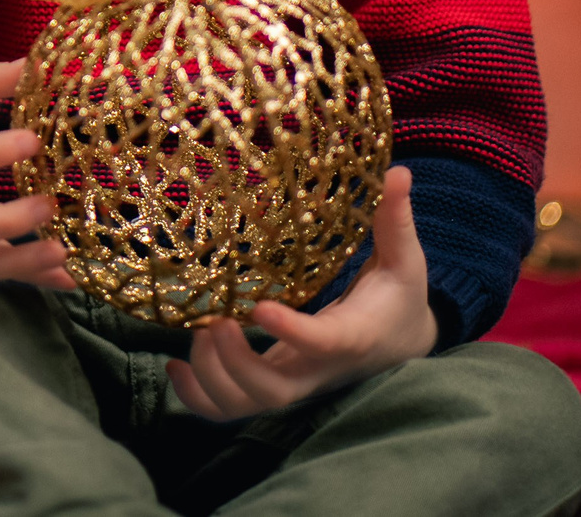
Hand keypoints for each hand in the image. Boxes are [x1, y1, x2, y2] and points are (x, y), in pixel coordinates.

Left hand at [167, 165, 438, 420]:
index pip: (321, 344)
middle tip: (213, 322)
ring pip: (246, 406)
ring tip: (195, 334)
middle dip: (234, 364)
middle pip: (273, 392)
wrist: (400, 344)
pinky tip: (175, 364)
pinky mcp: (274, 387)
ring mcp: (294, 384)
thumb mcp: (405, 260)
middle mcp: (318, 370)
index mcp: (351, 337)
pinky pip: (230, 410)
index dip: (291, 331)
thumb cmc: (399, 298)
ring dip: (210, 378)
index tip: (259, 306)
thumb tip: (398, 171)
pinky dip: (196, 396)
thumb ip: (395, 220)